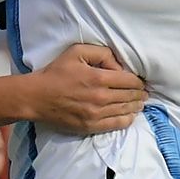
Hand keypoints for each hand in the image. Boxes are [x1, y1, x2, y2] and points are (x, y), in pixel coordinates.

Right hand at [29, 43, 146, 135]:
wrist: (36, 97)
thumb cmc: (56, 73)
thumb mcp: (76, 52)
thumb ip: (101, 53)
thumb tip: (119, 65)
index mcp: (98, 78)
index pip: (130, 81)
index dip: (139, 81)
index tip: (140, 81)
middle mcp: (100, 97)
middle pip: (130, 96)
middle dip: (140, 94)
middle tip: (144, 93)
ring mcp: (96, 114)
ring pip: (126, 110)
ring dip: (136, 106)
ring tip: (140, 103)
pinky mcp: (91, 126)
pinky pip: (117, 125)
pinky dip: (127, 120)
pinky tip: (130, 115)